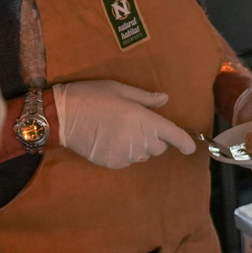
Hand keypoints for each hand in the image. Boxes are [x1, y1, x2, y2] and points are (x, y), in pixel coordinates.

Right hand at [53, 80, 195, 168]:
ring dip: (139, 147)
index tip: (189, 147)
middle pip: (159, 147)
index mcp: (144, 119)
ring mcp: (125, 154)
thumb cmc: (91, 96)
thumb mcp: (120, 89)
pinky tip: (110, 140)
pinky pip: (128, 160)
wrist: (61, 116)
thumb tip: (165, 99)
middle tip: (136, 126)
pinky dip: (124, 153)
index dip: (185, 142)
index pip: (174, 136)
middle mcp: (138, 139)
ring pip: (143, 155)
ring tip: (120, 132)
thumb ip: (145, 98)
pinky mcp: (113, 163)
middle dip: (154, 139)